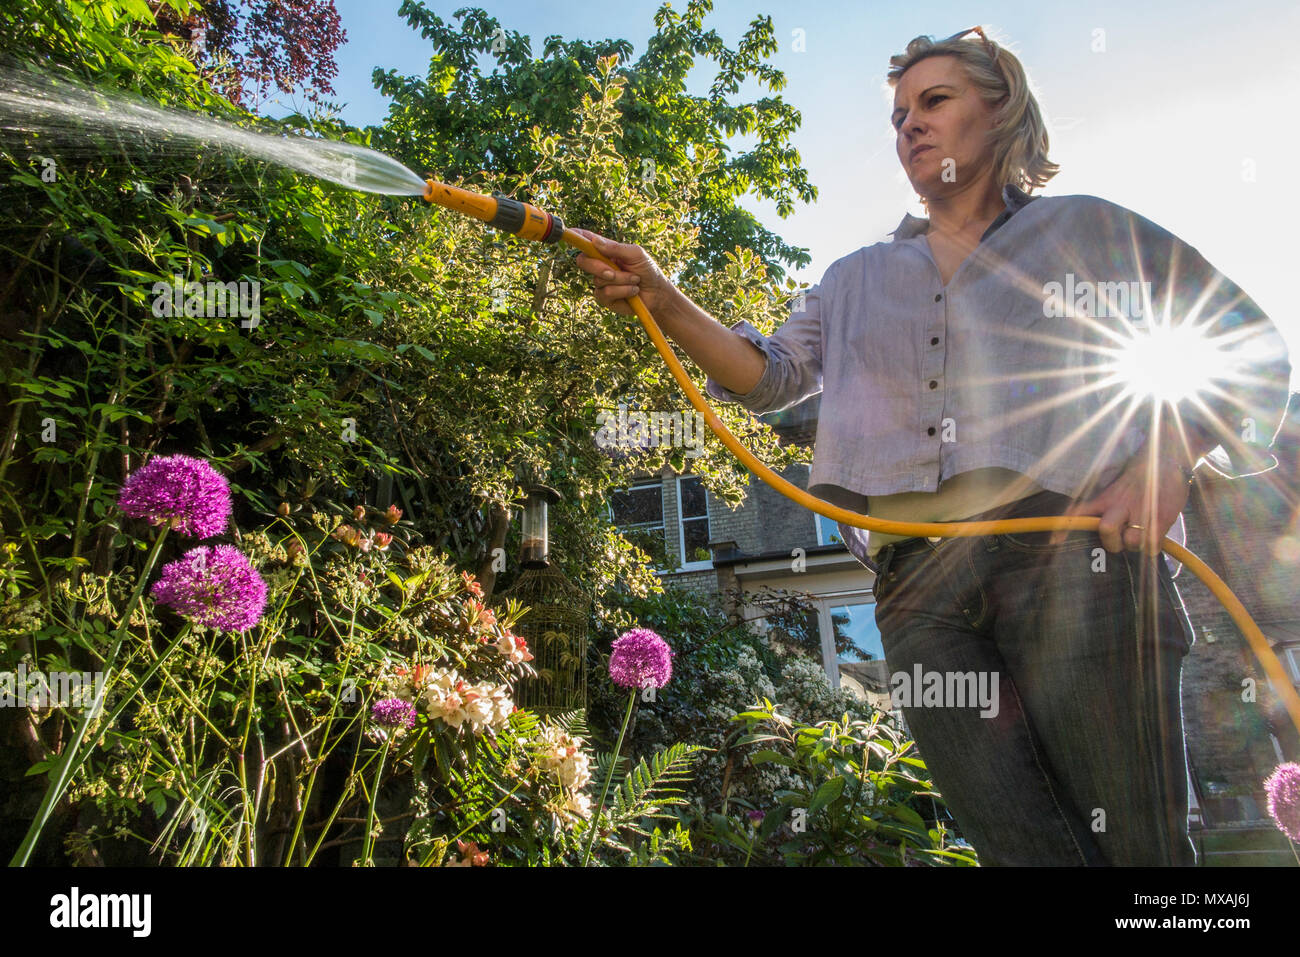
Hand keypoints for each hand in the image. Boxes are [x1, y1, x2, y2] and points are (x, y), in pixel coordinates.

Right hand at [570, 229, 676, 316]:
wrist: (657, 293)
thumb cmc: (647, 269)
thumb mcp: (636, 254)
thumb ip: (616, 248)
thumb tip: (594, 242)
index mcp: (605, 251)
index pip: (586, 241)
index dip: (575, 237)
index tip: (569, 232)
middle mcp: (600, 265)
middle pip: (583, 261)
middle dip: (598, 267)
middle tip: (614, 271)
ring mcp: (600, 282)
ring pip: (599, 279)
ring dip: (621, 280)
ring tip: (635, 280)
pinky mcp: (604, 298)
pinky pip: (606, 293)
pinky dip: (623, 291)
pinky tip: (633, 292)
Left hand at [1047, 455, 1190, 553]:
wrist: (1166, 459)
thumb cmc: (1139, 480)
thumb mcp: (1116, 489)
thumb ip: (1105, 506)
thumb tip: (1098, 530)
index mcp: (1105, 498)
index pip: (1079, 511)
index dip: (1064, 527)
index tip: (1054, 541)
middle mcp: (1120, 505)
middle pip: (1106, 530)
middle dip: (1112, 543)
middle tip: (1120, 541)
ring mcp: (1141, 511)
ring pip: (1130, 541)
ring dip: (1135, 545)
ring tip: (1141, 536)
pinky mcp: (1161, 518)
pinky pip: (1151, 545)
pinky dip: (1152, 546)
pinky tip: (1154, 537)